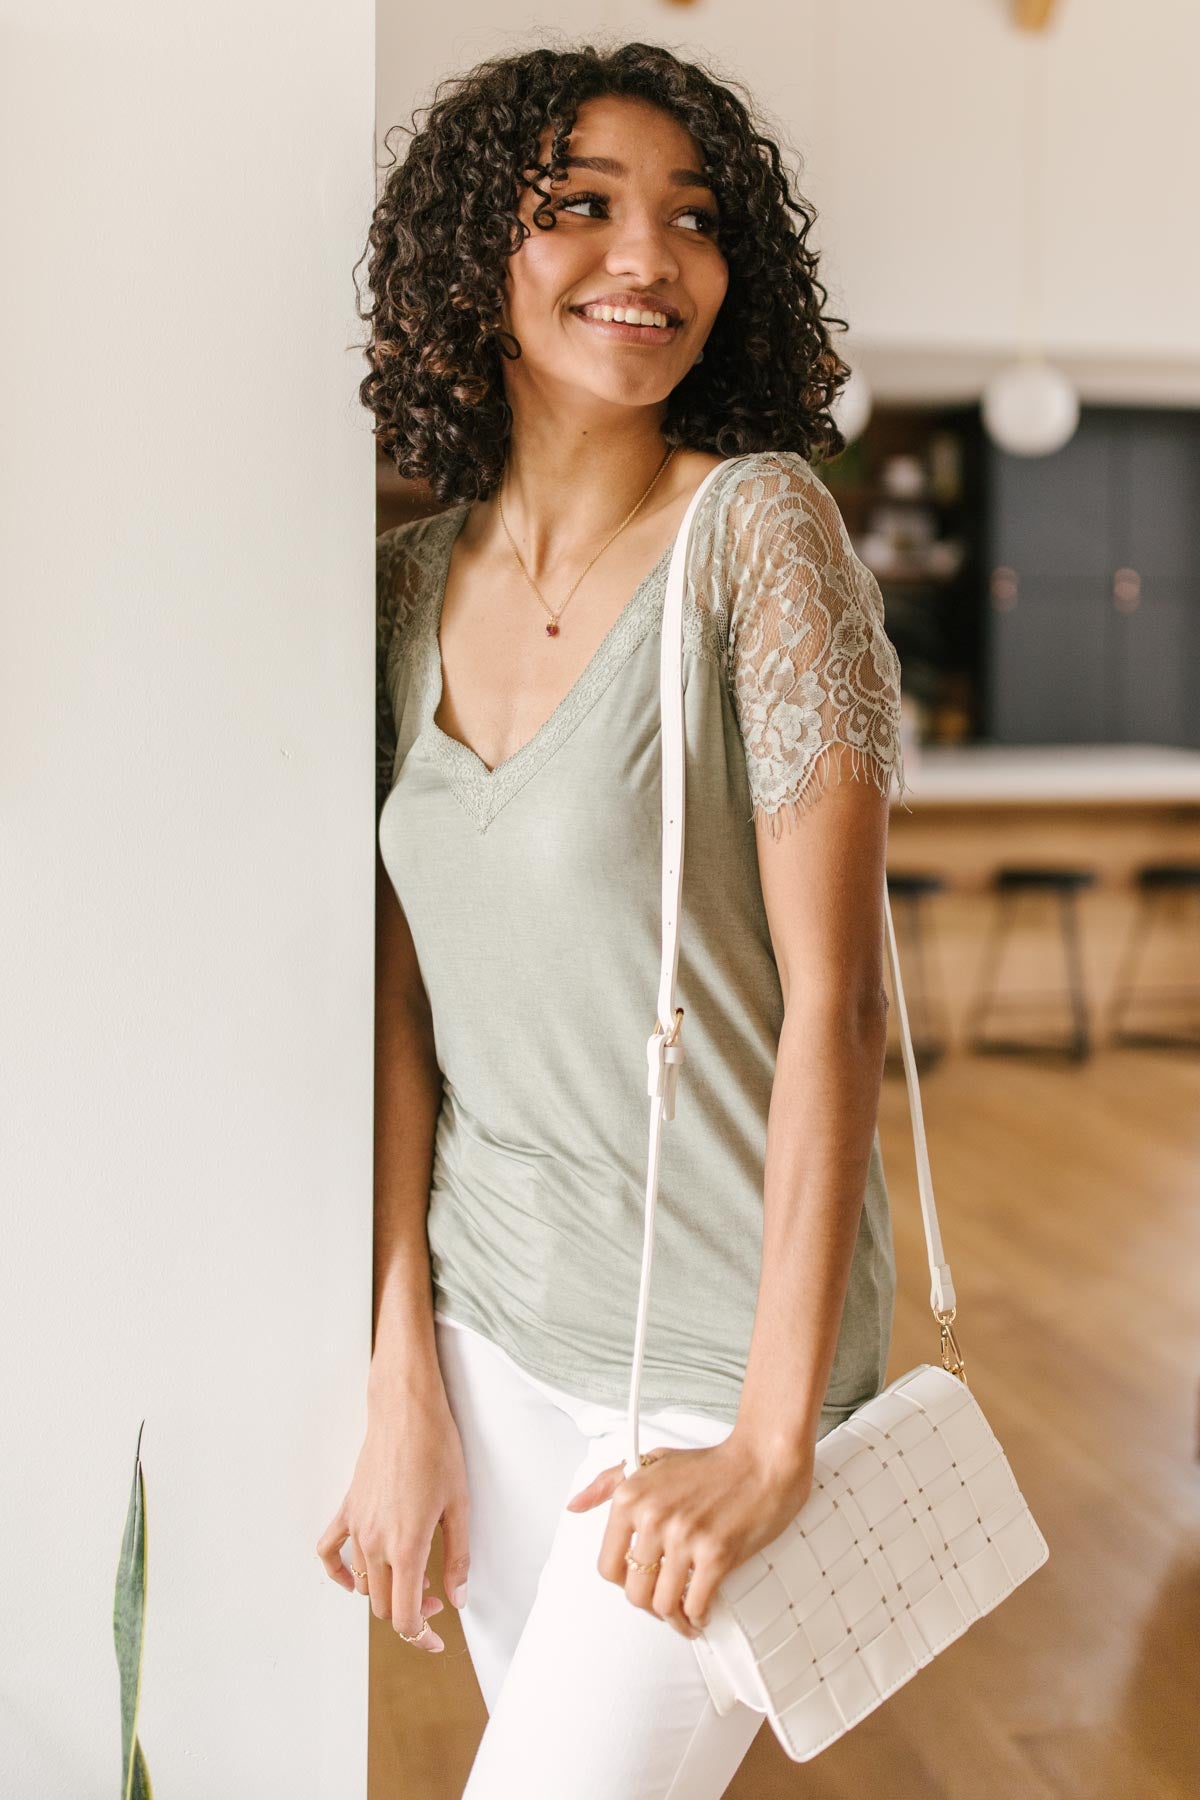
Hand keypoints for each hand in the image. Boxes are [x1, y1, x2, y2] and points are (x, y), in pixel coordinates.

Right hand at [315, 1379, 470, 1652]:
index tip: (436, 1640)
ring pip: (363, 1583)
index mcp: (406, 1547)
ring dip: (387, 1590)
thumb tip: (457, 1599)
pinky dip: (339, 1572)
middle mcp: (375, 1543)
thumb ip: (459, 1558)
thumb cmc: (438, 1451)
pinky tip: (355, 1576)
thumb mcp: (460, 1507)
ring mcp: (357, 1526)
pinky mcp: (347, 1509)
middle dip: (409, 1611)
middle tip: (436, 1593)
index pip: (403, 1617)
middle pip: (383, 1605)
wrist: (407, 1411)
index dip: (420, 1637)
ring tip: (417, 1572)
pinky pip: (329, 1551)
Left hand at [565, 1432, 813, 1639]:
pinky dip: (698, 1617)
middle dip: (650, 1607)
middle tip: (665, 1605)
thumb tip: (575, 1505)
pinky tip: (703, 1613)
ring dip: (675, 1619)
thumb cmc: (710, 1464)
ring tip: (685, 1617)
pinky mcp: (715, 1554)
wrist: (762, 1460)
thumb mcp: (651, 1462)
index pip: (607, 1566)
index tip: (638, 1584)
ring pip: (663, 1604)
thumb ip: (608, 1483)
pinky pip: (696, 1604)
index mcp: (631, 1497)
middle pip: (634, 1592)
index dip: (623, 1583)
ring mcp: (683, 1537)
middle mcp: (652, 1518)